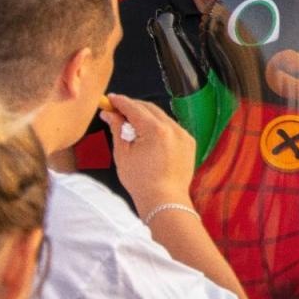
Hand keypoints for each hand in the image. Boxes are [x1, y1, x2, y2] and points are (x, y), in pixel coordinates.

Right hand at [103, 94, 200, 212]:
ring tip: (130, 122)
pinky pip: (172, 128)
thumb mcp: (122, 154)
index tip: (110, 99)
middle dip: (133, 107)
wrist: (164, 199)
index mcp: (156, 130)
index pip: (135, 108)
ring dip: (146, 116)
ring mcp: (183, 134)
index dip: (121, 102)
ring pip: (162, 117)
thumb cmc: (140, 180)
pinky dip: (159, 127)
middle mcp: (173, 128)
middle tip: (117, 108)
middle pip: (150, 109)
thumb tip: (109, 114)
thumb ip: (117, 129)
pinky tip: (148, 134)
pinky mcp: (189, 142)